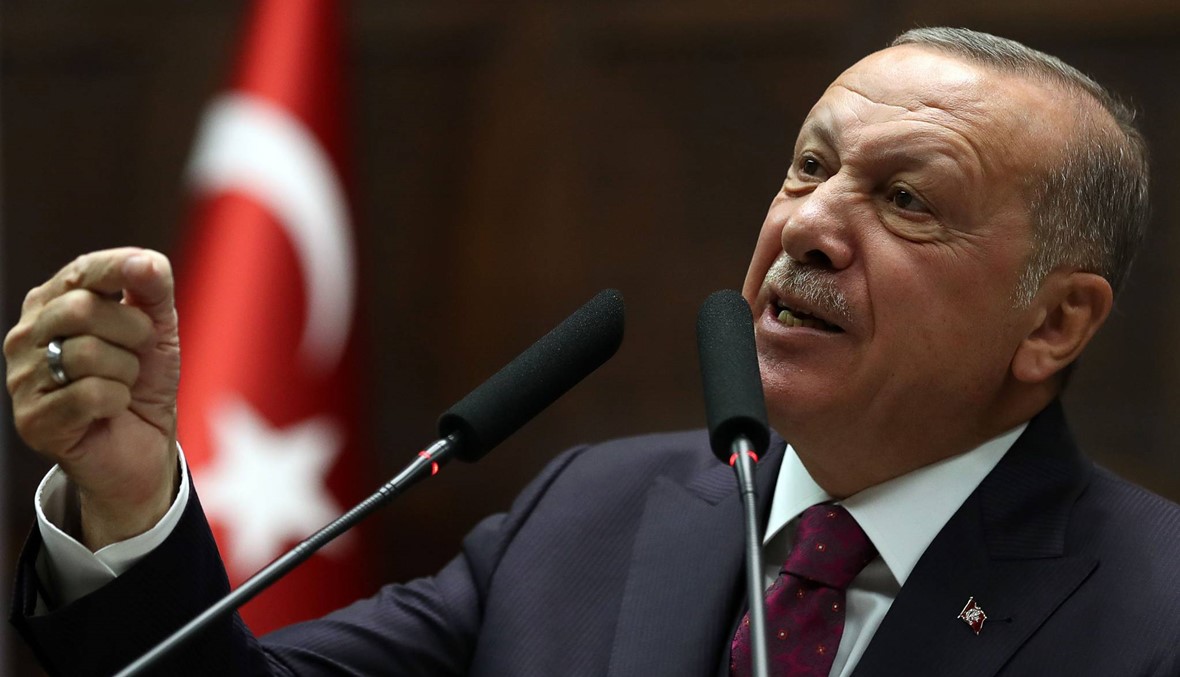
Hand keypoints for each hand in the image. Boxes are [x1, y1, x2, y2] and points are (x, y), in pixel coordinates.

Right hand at [5, 248, 180, 549]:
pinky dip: (117, 400)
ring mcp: (23, 378)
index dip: (119, 268)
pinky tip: (111, 408)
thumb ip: (152, 289)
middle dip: (132, 331)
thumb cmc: (143, 380)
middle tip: (138, 353)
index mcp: (53, 303)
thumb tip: (146, 261)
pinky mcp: (32, 419)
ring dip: (126, 371)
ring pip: (87, 353)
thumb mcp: (157, 328)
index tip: (149, 272)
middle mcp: (27, 336)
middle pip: (82, 309)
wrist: (142, 446)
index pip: (81, 270)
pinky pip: (89, 394)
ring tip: (122, 384)